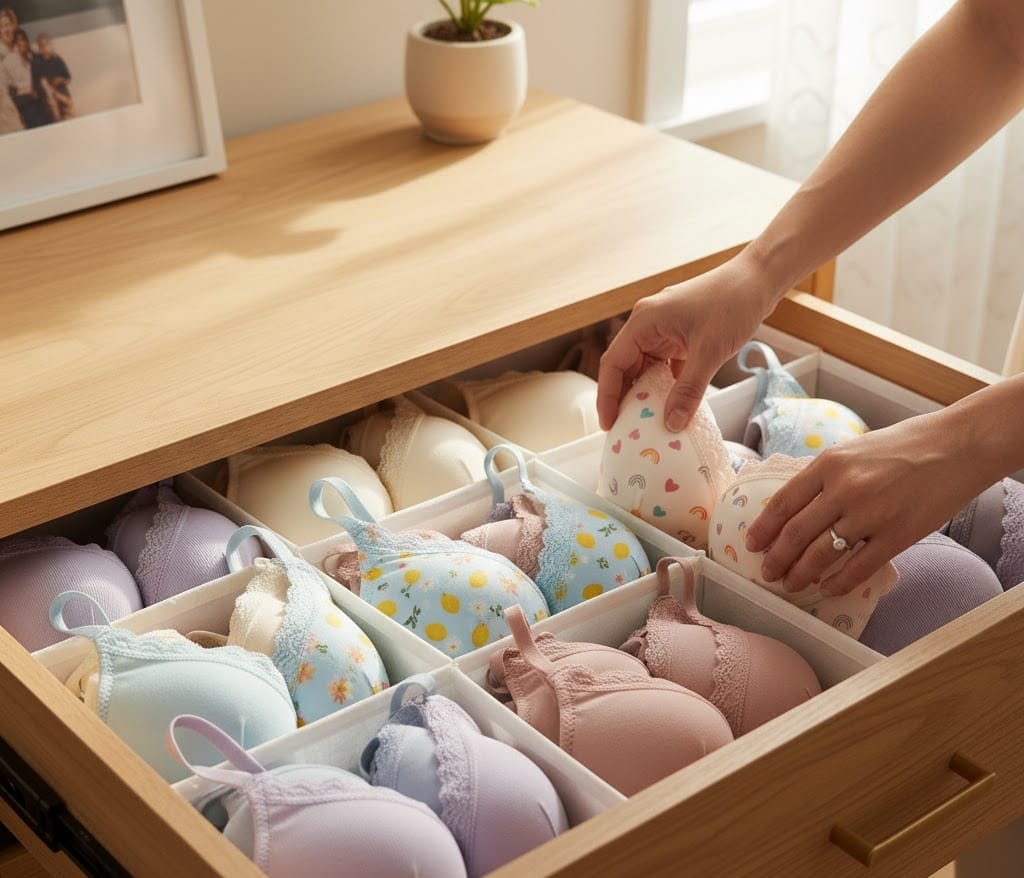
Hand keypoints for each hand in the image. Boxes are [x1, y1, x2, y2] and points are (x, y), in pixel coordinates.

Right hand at [597, 256, 776, 431]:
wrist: (759, 280)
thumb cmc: (732, 303)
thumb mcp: (709, 352)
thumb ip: (688, 390)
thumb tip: (671, 423)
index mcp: (644, 321)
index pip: (613, 363)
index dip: (608, 396)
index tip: (609, 423)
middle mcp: (648, 324)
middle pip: (626, 367)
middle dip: (626, 398)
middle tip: (628, 429)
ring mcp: (664, 329)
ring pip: (645, 368)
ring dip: (647, 393)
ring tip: (648, 421)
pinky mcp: (680, 335)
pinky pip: (665, 365)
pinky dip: (667, 385)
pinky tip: (673, 405)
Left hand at [745, 408, 985, 594]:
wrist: (957, 447)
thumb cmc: (904, 446)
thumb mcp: (853, 450)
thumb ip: (825, 476)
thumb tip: (797, 506)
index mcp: (829, 464)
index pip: (784, 503)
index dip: (764, 528)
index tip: (752, 544)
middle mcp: (844, 489)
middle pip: (796, 533)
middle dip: (777, 558)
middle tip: (767, 573)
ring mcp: (871, 514)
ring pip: (822, 554)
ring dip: (801, 574)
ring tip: (791, 584)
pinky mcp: (897, 535)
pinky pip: (858, 567)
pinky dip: (839, 582)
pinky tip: (828, 588)